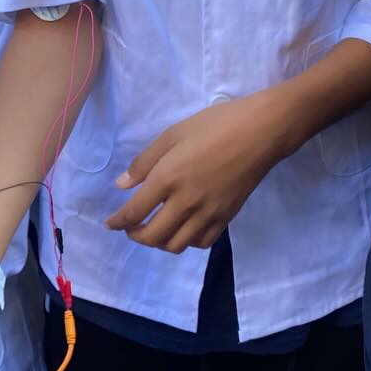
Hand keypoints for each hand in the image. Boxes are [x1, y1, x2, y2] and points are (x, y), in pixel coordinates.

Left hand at [105, 92, 287, 251]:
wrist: (261, 132)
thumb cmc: (214, 125)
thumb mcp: (172, 134)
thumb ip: (145, 162)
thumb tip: (122, 185)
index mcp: (168, 178)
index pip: (135, 211)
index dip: (118, 222)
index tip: (109, 224)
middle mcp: (186, 202)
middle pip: (153, 236)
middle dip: (136, 236)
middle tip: (130, 228)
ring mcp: (209, 213)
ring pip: (177, 245)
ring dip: (160, 242)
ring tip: (155, 229)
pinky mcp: (227, 217)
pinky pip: (202, 242)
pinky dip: (187, 242)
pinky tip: (182, 229)